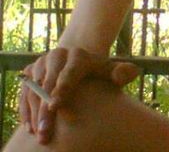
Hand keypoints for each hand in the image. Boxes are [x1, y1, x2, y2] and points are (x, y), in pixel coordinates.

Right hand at [19, 47, 138, 143]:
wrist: (79, 61)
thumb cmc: (98, 71)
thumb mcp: (112, 70)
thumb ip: (123, 72)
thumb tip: (124, 74)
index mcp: (79, 56)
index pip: (70, 73)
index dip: (62, 89)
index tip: (55, 106)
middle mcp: (58, 56)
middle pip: (48, 84)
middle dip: (45, 109)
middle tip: (45, 131)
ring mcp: (42, 63)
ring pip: (33, 89)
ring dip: (34, 112)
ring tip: (38, 133)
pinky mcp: (30, 72)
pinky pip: (24, 92)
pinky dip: (25, 109)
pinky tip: (30, 127)